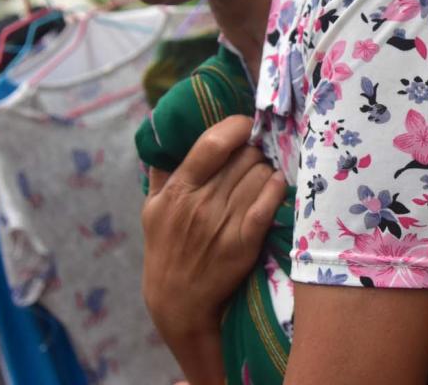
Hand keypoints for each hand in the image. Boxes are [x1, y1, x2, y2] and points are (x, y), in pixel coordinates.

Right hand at [141, 115, 285, 343]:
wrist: (178, 302)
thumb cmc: (165, 250)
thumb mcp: (152, 209)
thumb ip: (160, 172)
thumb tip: (165, 137)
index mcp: (178, 189)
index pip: (214, 142)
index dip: (237, 126)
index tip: (246, 127)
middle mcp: (201, 203)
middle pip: (245, 156)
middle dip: (253, 152)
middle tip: (255, 157)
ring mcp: (223, 222)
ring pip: (260, 174)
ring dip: (266, 170)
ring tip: (261, 176)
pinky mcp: (244, 242)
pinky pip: (268, 202)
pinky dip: (276, 188)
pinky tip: (276, 185)